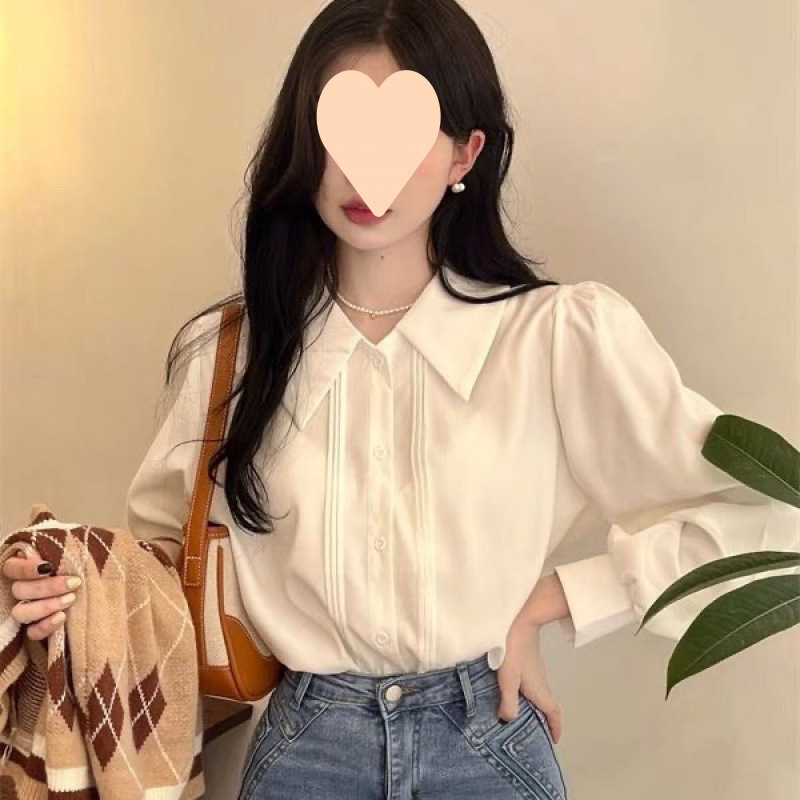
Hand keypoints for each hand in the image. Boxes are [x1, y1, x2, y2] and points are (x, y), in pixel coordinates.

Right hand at [2, 552, 82, 640]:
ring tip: (70, 599)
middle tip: (73, 583)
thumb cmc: (82, 568)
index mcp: (25, 569)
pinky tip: (62, 617)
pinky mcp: (34, 629)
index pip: (12, 568)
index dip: (26, 569)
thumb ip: (62, 552)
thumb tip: (67, 548)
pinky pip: (31, 633)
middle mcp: (21, 590)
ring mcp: (26, 611)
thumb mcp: (73, 555)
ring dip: (46, 606)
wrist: (97, 593)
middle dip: (47, 587)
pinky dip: (46, 626)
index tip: (49, 567)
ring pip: (21, 612)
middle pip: (19, 590)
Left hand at [496, 613, 562, 743]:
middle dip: (547, 720)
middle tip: (538, 731)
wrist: (520, 622)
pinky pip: (535, 684)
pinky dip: (531, 693)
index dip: (556, 728)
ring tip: (524, 714)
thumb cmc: (513, 651)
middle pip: (549, 705)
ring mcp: (538, 670)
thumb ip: (508, 702)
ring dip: (538, 706)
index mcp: (540, 690)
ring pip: (542, 693)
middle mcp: (542, 682)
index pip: (553, 713)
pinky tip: (516, 690)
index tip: (554, 740)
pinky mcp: (531, 661)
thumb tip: (508, 720)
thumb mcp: (508, 680)